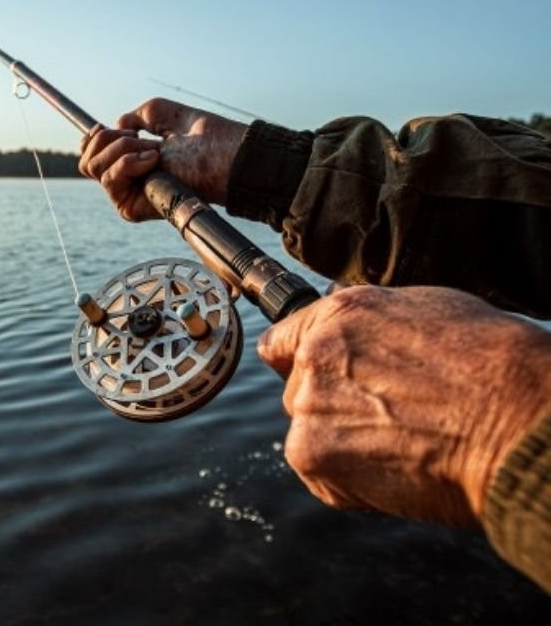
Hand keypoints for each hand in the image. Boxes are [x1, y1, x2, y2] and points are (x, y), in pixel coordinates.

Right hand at [77, 98, 247, 220]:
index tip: (110, 126)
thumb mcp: (163, 114)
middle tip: (141, 138)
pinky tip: (153, 160)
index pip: (90, 153)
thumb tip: (116, 126)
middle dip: (109, 139)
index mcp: (131, 160)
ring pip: (93, 167)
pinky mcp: (130, 208)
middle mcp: (126, 179)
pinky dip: (128, 162)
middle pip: (85, 160)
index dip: (93, 137)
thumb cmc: (204, 138)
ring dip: (121, 148)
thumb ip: (136, 115)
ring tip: (153, 151)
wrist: (224, 158)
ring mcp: (127, 194)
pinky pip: (109, 179)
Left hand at [258, 285, 550, 525]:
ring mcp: (307, 404)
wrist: (516, 421)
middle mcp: (314, 354)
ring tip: (405, 444)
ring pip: (310, 434)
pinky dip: (352, 484)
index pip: (282, 341)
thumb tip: (354, 332)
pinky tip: (400, 468)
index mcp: (340, 314)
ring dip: (343, 446)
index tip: (312, 380)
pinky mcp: (310, 453)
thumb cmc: (493, 368)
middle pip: (298, 393)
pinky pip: (322, 476)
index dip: (297, 363)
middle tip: (390, 420)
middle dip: (332, 409)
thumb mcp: (429, 314)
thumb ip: (373, 327)